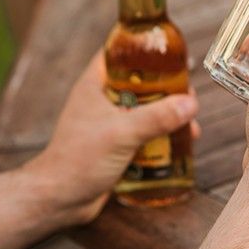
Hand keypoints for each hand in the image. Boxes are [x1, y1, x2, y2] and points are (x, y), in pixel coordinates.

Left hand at [22, 51, 198, 223]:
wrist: (58, 200)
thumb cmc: (79, 160)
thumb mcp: (122, 133)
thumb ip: (157, 117)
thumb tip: (190, 103)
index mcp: (94, 85)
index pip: (117, 53)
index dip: (141, 48)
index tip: (168, 50)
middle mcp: (101, 101)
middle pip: (138, 83)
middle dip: (165, 88)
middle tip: (188, 93)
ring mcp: (108, 124)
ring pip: (144, 110)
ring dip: (167, 116)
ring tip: (190, 124)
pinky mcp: (115, 146)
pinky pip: (143, 134)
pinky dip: (161, 136)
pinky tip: (180, 145)